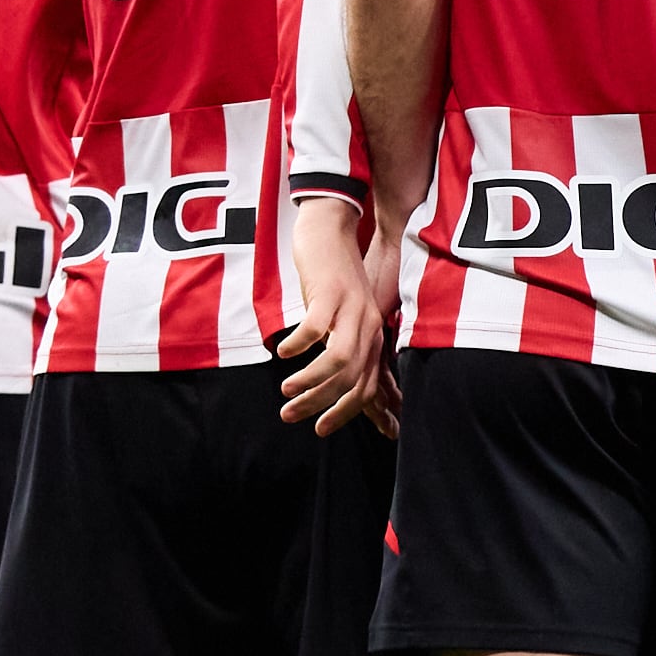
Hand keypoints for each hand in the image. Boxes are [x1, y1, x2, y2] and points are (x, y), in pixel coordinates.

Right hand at [272, 200, 395, 435]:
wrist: (331, 226)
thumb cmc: (332, 275)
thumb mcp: (346, 314)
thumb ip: (346, 345)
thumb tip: (338, 382)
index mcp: (373, 335)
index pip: (367, 387)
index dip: (346, 412)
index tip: (321, 430)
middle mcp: (368, 325)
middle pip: (352, 380)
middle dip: (321, 405)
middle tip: (291, 416)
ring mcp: (351, 308)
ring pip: (338, 361)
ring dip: (310, 382)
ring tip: (285, 392)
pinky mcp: (329, 292)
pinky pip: (315, 329)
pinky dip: (298, 346)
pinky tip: (283, 353)